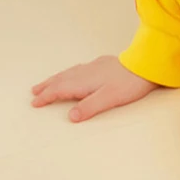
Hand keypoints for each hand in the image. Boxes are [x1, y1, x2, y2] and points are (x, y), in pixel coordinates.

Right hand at [30, 55, 159, 122]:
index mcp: (84, 81)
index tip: (35, 103)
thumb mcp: (109, 99)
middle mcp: (87, 72)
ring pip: (70, 72)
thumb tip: (70, 117)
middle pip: (62, 79)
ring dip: (57, 78)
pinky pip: (80, 68)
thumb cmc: (129, 83)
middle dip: (47, 86)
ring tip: (48, 83)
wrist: (146, 65)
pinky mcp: (104, 63)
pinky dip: (71, 72)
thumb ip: (89, 107)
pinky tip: (75, 73)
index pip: (60, 89)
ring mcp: (95, 66)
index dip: (47, 96)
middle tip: (34, 92)